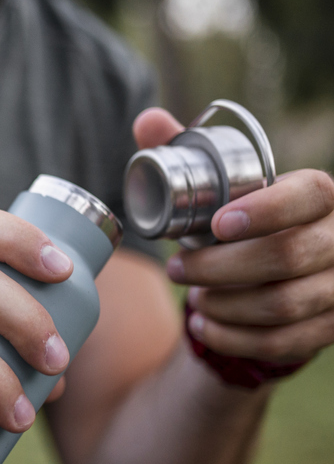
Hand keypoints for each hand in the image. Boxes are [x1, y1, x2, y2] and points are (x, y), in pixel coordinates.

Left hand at [135, 108, 333, 363]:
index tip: (216, 225)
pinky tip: (205, 327)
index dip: (266, 211)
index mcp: (321, 195)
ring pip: (284, 304)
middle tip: (178, 269)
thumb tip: (148, 120)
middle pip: (290, 256)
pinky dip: (235, 338)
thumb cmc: (242, 222)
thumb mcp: (216, 187)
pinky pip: (283, 342)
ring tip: (193, 297)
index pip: (310, 195)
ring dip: (226, 305)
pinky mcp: (331, 327)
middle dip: (220, 267)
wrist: (275, 278)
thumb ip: (183, 151)